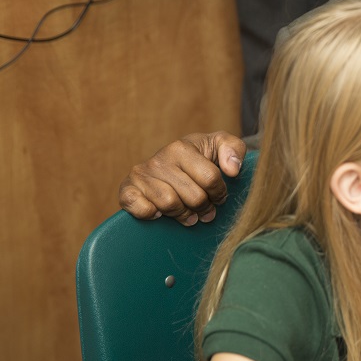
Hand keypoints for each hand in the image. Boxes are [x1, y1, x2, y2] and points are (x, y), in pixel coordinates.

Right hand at [118, 131, 246, 224]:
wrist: (168, 164)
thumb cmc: (198, 156)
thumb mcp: (219, 146)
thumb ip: (234, 149)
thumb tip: (233, 170)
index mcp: (181, 147)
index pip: (210, 179)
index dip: (220, 193)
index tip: (219, 196)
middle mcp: (158, 160)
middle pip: (193, 196)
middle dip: (204, 207)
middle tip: (206, 209)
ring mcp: (140, 175)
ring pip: (170, 205)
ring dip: (184, 214)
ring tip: (189, 214)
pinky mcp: (127, 191)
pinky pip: (142, 209)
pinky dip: (153, 215)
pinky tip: (161, 212)